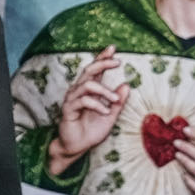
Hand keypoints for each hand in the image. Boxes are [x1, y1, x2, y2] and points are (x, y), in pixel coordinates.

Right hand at [46, 47, 127, 174]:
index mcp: (89, 90)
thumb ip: (117, 102)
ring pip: (87, 84)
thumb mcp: (110, 116)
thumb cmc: (91, 130)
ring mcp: (72, 99)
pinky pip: (83, 101)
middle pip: (89, 70)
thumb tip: (127, 85)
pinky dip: (97, 104)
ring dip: (104, 90)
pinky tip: (105, 111)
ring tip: (115, 99)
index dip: (102, 57)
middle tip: (117, 62)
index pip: (95, 70)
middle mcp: (79, 91)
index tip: (113, 48)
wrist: (77, 147)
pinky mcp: (68, 109)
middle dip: (102, 63)